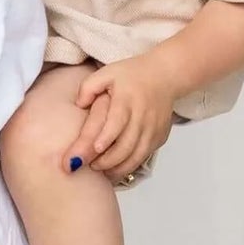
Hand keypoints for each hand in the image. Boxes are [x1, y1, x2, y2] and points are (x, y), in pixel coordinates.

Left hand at [68, 55, 177, 178]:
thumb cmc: (132, 75)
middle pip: (126, 144)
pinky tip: (114, 170)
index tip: (94, 149)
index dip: (106, 137)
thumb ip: (89, 87)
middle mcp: (142, 116)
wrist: (165, 76)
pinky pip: (144, 156)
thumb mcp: (106, 73)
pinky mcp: (159, 137)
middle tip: (87, 166)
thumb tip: (78, 105)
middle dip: (106, 160)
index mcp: (127, 99)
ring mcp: (153, 129)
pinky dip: (129, 166)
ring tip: (98, 171)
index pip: (117, 121)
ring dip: (117, 168)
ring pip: (136, 155)